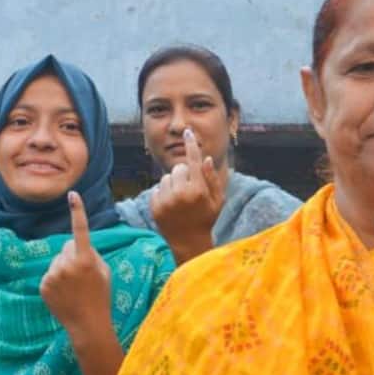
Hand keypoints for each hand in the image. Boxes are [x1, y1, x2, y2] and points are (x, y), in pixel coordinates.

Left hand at [40, 191, 113, 345]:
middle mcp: (67, 264)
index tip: (72, 195)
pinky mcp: (43, 285)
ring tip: (74, 287)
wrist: (88, 324)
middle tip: (84, 276)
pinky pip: (50, 273)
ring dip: (64, 268)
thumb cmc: (101, 296)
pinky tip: (65, 294)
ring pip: (57, 260)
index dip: (77, 211)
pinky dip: (56, 280)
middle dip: (74, 254)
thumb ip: (91, 254)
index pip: (80, 230)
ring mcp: (53, 275)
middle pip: (67, 246)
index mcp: (85, 259)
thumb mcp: (104, 272)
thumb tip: (75, 245)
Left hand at [151, 127, 224, 262]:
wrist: (188, 242)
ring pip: (166, 178)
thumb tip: (205, 158)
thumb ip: (212, 178)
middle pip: (178, 168)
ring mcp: (166, 201)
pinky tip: (171, 205)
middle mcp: (181, 194)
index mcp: (198, 191)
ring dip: (173, 183)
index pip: (193, 161)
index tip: (187, 132)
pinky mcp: (155, 206)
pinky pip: (157, 188)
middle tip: (189, 188)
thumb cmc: (206, 219)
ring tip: (180, 198)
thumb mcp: (217, 200)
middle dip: (184, 174)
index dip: (190, 145)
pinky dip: (164, 193)